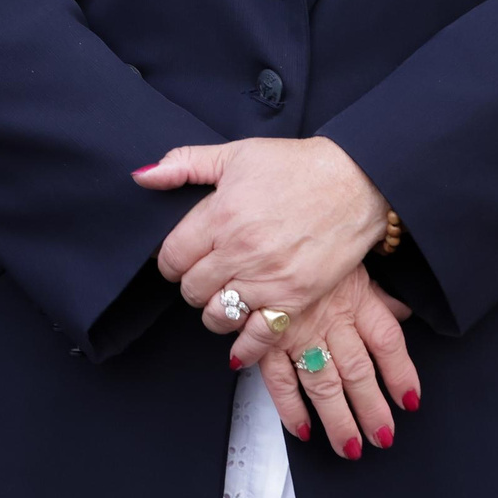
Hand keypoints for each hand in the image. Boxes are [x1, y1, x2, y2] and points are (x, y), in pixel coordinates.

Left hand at [134, 137, 386, 331]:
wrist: (354, 182)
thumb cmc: (296, 165)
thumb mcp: (237, 153)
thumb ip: (185, 164)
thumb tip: (143, 176)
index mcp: (220, 215)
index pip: (171, 258)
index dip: (172, 260)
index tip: (183, 257)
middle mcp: (239, 251)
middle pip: (191, 289)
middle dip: (193, 283)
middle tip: (208, 273)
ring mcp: (267, 278)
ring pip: (217, 316)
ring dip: (216, 310)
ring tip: (227, 295)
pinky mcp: (294, 298)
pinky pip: (257, 337)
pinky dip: (245, 345)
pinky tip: (241, 342)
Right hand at [254, 267, 418, 459]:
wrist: (260, 232)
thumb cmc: (310, 248)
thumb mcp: (350, 262)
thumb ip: (376, 295)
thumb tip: (402, 313)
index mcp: (354, 298)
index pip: (386, 341)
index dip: (400, 373)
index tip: (410, 400)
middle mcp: (329, 319)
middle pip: (357, 371)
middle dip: (371, 408)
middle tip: (383, 437)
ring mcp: (296, 332)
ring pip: (322, 383)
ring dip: (338, 419)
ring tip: (351, 447)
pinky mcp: (264, 339)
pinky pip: (279, 380)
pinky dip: (289, 407)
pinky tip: (302, 428)